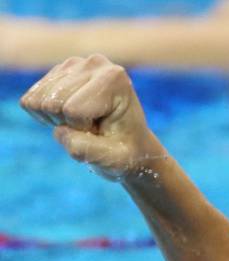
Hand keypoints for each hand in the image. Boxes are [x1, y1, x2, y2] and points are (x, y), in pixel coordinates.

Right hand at [20, 54, 161, 180]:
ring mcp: (74, 64)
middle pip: (52, 103)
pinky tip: (72, 118)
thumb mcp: (113, 160)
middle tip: (95, 128)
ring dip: (58, 121)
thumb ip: (86, 149)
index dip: (84, 130)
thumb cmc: (125, 152)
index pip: (73, 110)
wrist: (129, 144)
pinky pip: (31, 101)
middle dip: (69, 125)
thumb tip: (59, 132)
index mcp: (114, 79)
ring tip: (86, 122)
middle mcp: (94, 63)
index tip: (105, 131)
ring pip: (38, 102)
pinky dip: (47, 117)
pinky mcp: (57, 73)